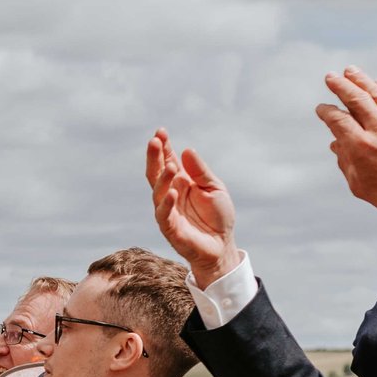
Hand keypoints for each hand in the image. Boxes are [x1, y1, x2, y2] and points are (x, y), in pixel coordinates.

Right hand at [145, 130, 242, 285]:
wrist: (222, 245)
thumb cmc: (218, 217)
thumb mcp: (214, 188)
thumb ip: (200, 171)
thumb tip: (186, 151)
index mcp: (181, 182)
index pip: (167, 161)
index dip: (163, 147)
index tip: (160, 132)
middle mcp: (170, 194)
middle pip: (156, 173)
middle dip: (154, 157)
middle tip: (155, 141)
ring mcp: (168, 211)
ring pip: (158, 192)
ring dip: (163, 178)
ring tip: (170, 165)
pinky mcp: (170, 228)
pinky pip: (164, 214)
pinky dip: (167, 203)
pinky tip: (173, 192)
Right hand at [316, 68, 376, 222]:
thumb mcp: (359, 184)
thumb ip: (345, 161)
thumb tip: (336, 143)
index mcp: (361, 147)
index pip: (338, 120)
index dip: (327, 112)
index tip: (321, 108)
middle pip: (356, 99)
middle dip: (341, 86)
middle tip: (330, 77)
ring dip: (362, 80)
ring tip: (350, 71)